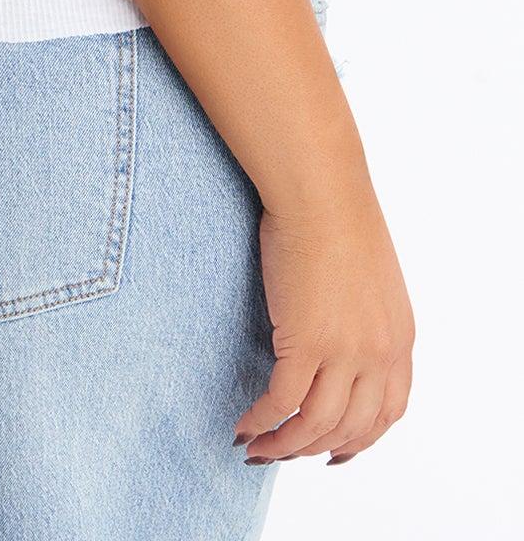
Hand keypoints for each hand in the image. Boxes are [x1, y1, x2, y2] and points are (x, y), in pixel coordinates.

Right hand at [233, 187, 414, 465]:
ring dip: (285, 445)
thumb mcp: (372, 279)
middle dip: (316, 450)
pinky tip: (245, 424)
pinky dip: (262, 421)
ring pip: (317, 425)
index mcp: (399, 339)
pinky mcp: (306, 342)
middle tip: (285, 453)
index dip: (360, 439)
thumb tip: (340, 341)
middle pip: (352, 428)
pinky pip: (283, 402)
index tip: (335, 451)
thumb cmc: (337, 215)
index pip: (389, 412)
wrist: (320, 191)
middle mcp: (379, 354)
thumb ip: (366, 319)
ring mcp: (345, 352)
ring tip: (257, 448)